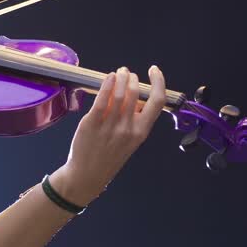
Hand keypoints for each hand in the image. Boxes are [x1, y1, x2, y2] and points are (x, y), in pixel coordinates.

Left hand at [50, 65, 167, 206]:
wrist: (87, 175)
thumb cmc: (109, 156)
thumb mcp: (130, 141)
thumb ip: (135, 119)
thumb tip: (134, 94)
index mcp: (141, 132)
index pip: (157, 102)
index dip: (159, 82)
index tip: (154, 71)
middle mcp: (127, 128)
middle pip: (135, 93)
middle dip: (132, 77)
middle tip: (127, 72)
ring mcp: (109, 126)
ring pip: (119, 93)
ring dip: (120, 77)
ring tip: (119, 72)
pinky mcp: (91, 123)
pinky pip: (101, 99)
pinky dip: (106, 85)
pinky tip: (108, 78)